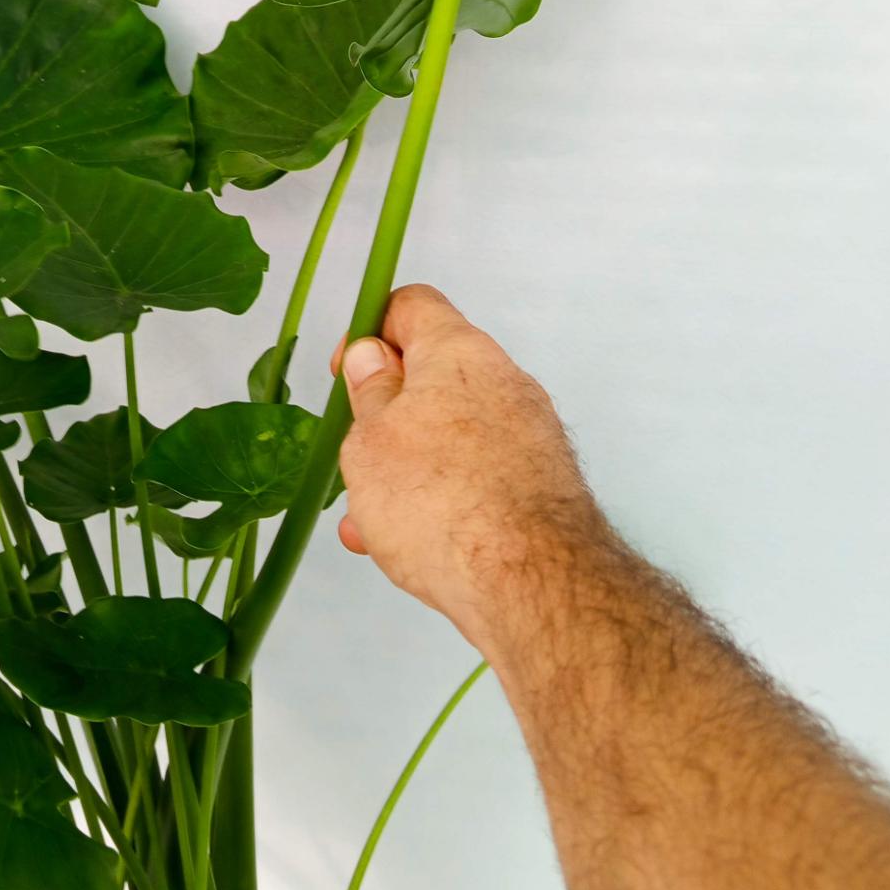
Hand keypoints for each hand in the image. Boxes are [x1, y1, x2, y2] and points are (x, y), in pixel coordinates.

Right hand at [333, 284, 598, 646]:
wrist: (532, 583)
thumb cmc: (439, 502)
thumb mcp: (371, 442)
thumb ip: (369, 393)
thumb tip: (372, 355)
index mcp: (459, 352)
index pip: (412, 306)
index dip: (370, 330)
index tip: (346, 374)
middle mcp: (504, 381)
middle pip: (434, 376)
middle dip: (387, 416)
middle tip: (355, 458)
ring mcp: (530, 433)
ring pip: (452, 434)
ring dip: (408, 466)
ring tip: (370, 521)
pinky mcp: (543, 482)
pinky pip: (480, 475)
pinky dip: (444, 496)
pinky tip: (411, 543)